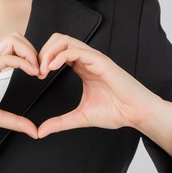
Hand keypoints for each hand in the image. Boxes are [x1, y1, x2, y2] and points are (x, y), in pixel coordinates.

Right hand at [0, 33, 39, 138]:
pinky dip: (23, 62)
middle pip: (16, 37)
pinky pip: (6, 57)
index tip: (41, 75)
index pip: (14, 49)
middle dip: (34, 50)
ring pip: (12, 40)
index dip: (32, 58)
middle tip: (42, 69)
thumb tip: (33, 131)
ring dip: (30, 52)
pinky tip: (32, 72)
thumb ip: (15, 121)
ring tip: (37, 70)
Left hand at [37, 33, 159, 138]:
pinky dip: (60, 56)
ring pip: (65, 41)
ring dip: (49, 52)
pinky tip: (52, 68)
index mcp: (82, 67)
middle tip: (37, 71)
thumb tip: (40, 132)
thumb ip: (59, 122)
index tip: (37, 76)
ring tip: (43, 70)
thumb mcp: (79, 117)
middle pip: (58, 40)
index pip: (57, 52)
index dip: (44, 60)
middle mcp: (86, 60)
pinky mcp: (100, 61)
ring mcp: (93, 59)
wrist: (135, 114)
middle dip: (43, 52)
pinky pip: (76, 50)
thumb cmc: (114, 111)